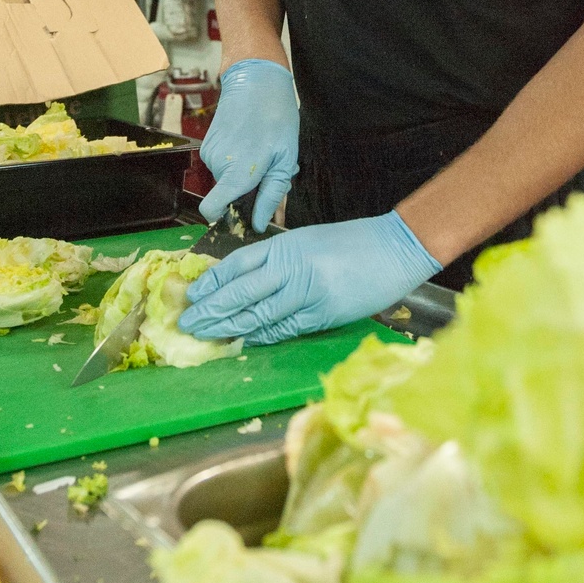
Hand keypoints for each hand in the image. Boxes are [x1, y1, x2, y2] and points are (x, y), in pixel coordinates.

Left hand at [178, 211, 441, 344]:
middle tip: (188, 324)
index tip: (193, 295)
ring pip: (259, 314)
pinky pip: (286, 328)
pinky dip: (263, 336)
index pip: (238, 264)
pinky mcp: (324, 313)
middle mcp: (291, 267)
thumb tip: (248, 283)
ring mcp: (307, 291)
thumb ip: (280, 261)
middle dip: (213, 310)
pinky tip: (245, 342)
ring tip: (208, 336)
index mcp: (286, 245)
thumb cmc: (353, 243)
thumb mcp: (308, 241)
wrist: (395, 248)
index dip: (213, 281)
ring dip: (231, 328)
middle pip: (242, 292)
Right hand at [199, 59, 299, 232]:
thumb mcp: (285, 158)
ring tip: (262, 150)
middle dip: (248, 188)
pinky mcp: (208, 143)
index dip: (225, 218)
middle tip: (269, 167)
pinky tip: (251, 141)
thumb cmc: (276, 116)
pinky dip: (236, 160)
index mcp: (237, 173)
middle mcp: (217, 165)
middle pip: (228, 195)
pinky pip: (222, 164)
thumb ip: (272, 194)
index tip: (242, 214)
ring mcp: (210, 153)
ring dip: (245, 172)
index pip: (212, 210)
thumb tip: (260, 223)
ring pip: (227, 178)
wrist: (255, 79)